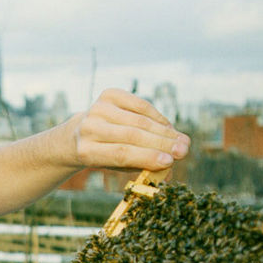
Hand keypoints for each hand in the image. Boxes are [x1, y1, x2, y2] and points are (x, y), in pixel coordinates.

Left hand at [72, 88, 189, 171]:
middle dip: (162, 143)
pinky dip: (158, 117)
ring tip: (183, 141)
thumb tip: (169, 167)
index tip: (170, 161)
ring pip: (139, 120)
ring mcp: (97, 108)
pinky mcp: (108, 94)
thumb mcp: (117, 167)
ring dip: (164, 132)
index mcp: (87, 151)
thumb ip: (140, 165)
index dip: (147, 157)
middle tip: (184, 150)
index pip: (121, 153)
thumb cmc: (104, 154)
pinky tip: (169, 128)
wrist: (79, 134)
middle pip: (132, 135)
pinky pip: (140, 105)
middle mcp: (89, 128)